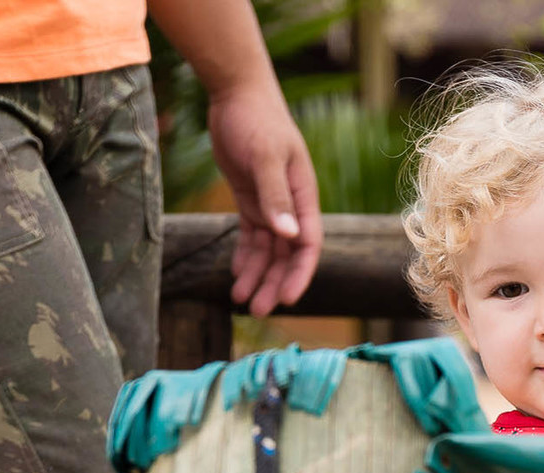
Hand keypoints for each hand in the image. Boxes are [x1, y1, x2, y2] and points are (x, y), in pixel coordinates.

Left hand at [206, 82, 321, 316]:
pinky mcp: (251, 200)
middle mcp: (291, 206)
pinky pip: (251, 237)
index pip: (308, 245)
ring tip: (239, 299)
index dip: (299, 274)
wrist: (235, 92)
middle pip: (287, 256)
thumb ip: (276, 196)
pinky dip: (244, 257)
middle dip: (273, 283)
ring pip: (268, 251)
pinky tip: (234, 275)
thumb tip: (288, 236)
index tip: (286, 299)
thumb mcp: (265, 156)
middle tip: (257, 310)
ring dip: (256, 276)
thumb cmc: (256, 118)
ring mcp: (271, 204)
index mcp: (303, 197)